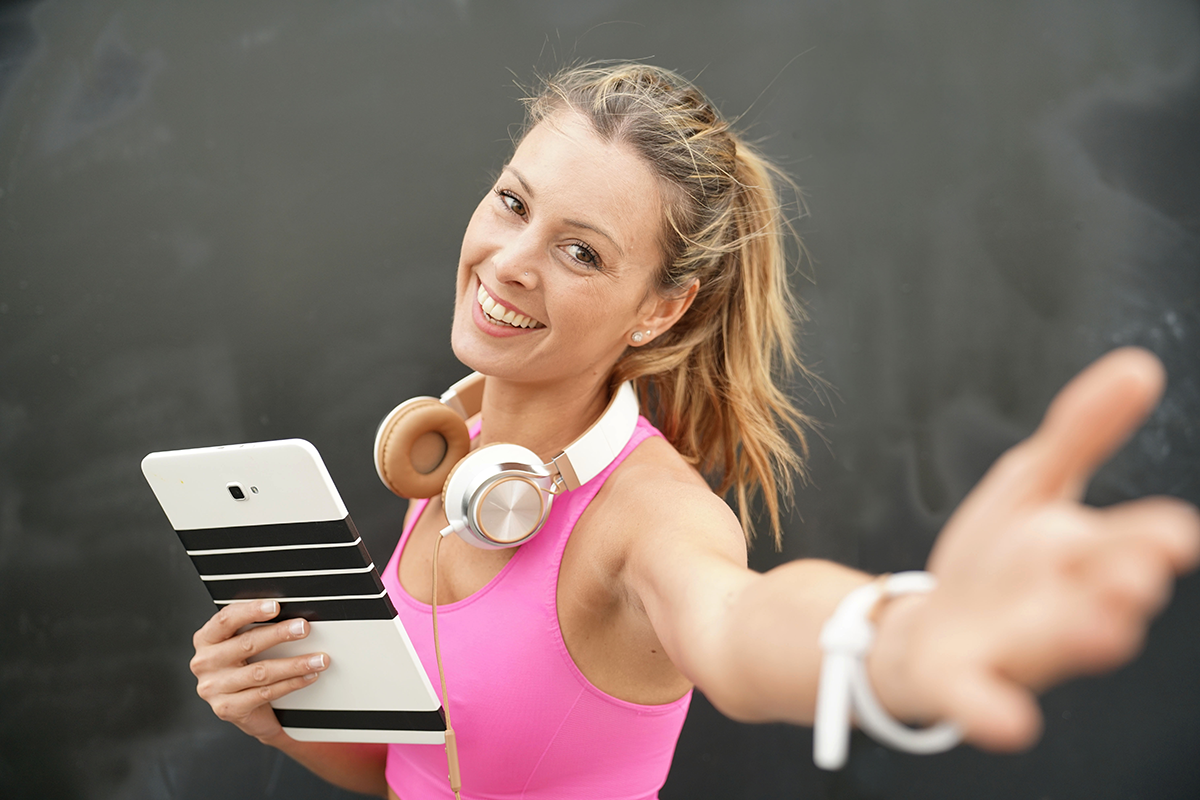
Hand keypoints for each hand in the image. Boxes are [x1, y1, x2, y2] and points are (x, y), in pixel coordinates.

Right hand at [190, 600, 329, 741]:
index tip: (275, 606)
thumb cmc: (240, 666)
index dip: (251, 610)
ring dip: (294, 664)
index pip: (226, 619)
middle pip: (246, 644)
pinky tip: (307, 676)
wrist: (238, 707)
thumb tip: (289, 614)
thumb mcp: (239, 644)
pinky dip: (291, 683)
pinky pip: (266, 693)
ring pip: (261, 672)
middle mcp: (206, 663)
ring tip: (317, 659)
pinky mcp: (228, 708)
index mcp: (207, 639)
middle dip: (280, 634)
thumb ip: (254, 627)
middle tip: (303, 629)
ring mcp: (215, 688)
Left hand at [870, 347, 1199, 750]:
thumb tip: (1142, 366)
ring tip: (1105, 629)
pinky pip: (980, 699)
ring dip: (1079, 639)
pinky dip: (994, 711)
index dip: (1147, 541)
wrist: (924, 625)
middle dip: (1120, 585)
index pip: (1124, 546)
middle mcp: (1059, 607)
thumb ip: (1081, 433)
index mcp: (1080, 556)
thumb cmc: (994, 558)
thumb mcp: (1030, 484)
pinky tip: (1010, 723)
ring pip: (1053, 646)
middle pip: (1098, 597)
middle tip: (1137, 573)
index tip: (1175, 533)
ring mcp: (1012, 646)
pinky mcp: (961, 677)